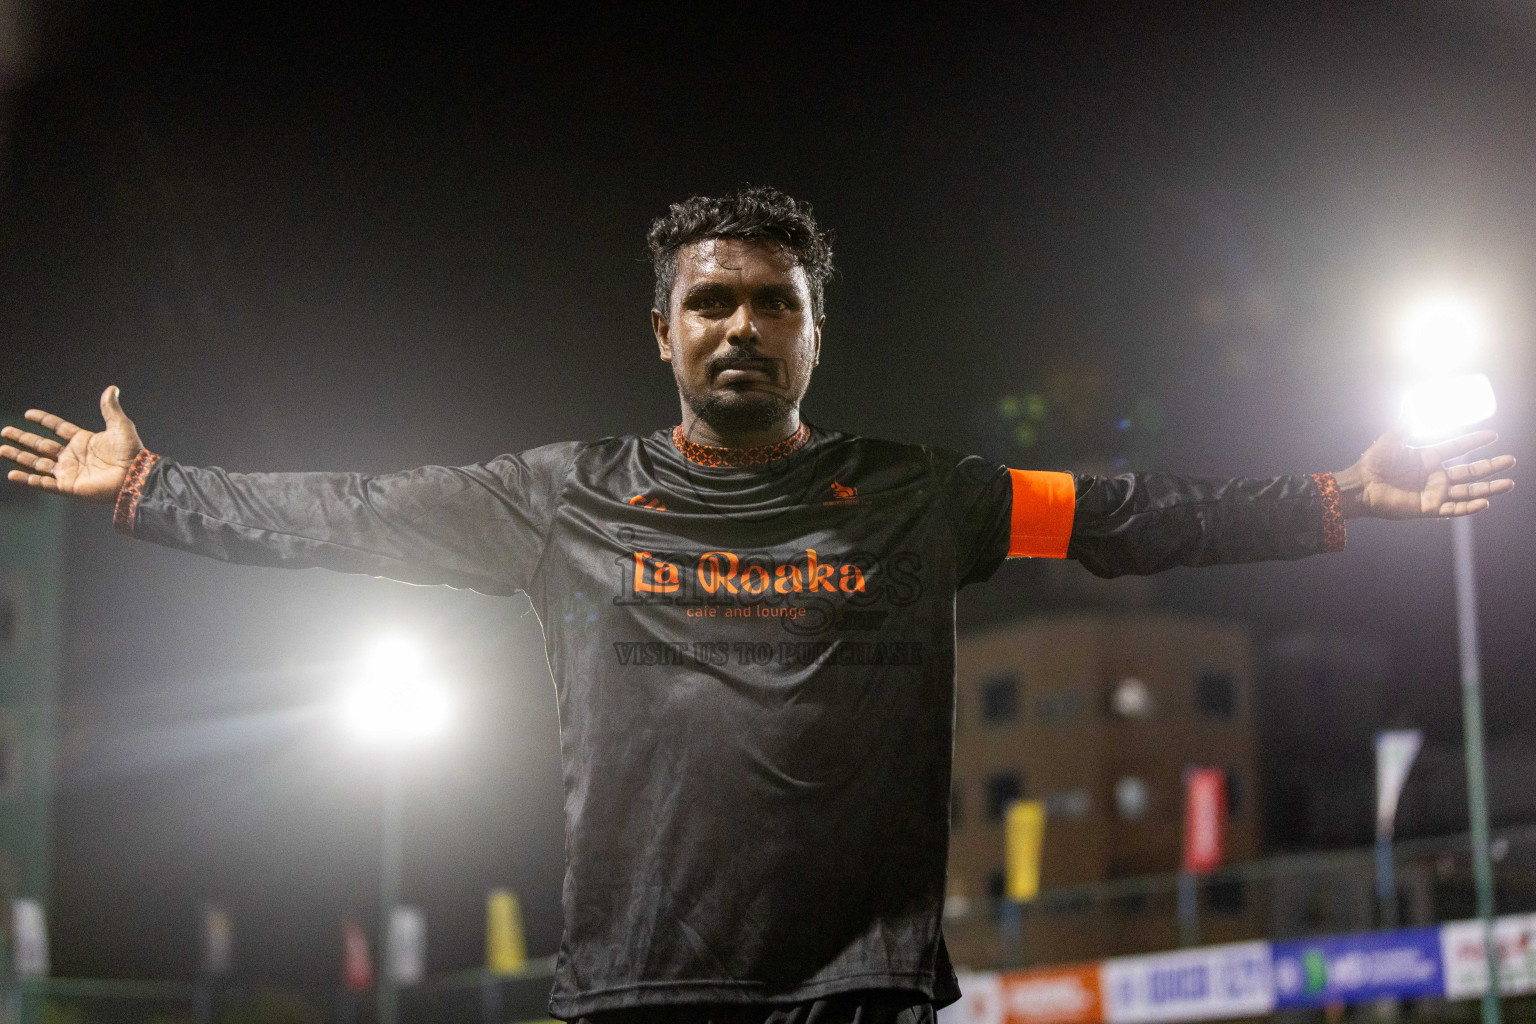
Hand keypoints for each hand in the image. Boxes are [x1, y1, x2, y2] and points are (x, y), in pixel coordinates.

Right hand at [2, 386, 143, 501]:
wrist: (134, 476)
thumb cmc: (131, 452)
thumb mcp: (120, 426)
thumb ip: (110, 408)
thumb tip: (112, 388)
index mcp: (83, 440)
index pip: (57, 428)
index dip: (43, 420)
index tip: (28, 413)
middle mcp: (72, 456)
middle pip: (41, 445)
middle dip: (22, 438)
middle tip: (5, 431)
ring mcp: (69, 472)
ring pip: (37, 463)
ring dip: (18, 456)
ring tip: (1, 449)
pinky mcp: (68, 487)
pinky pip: (43, 483)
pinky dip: (28, 480)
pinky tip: (12, 474)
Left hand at [1334, 428, 1514, 518]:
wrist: (1360, 486)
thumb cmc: (1373, 463)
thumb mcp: (1392, 439)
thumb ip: (1405, 422)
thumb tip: (1413, 399)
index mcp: (1428, 457)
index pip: (1458, 448)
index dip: (1475, 441)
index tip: (1493, 435)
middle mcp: (1435, 475)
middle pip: (1470, 471)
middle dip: (1491, 466)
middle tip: (1511, 460)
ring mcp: (1433, 492)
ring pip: (1468, 491)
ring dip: (1488, 488)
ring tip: (1509, 483)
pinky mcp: (1428, 508)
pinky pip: (1453, 509)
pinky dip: (1469, 508)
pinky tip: (1485, 503)